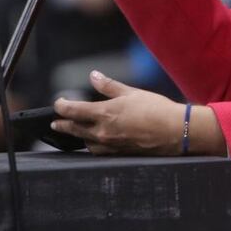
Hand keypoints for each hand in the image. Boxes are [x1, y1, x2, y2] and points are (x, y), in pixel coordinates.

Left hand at [52, 70, 185, 155]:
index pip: (73, 111)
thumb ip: (109, 85)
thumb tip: (94, 76)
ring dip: (79, 136)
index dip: (62, 107)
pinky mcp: (119, 154)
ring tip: (76, 131)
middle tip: (56, 123)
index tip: (58, 103)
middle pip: (74, 130)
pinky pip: (99, 151)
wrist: (174, 131)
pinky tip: (95, 143)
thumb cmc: (155, 109)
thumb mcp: (131, 92)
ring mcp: (110, 145)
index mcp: (104, 113)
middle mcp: (102, 132)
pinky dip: (93, 145)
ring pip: (86, 142)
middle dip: (63, 125)